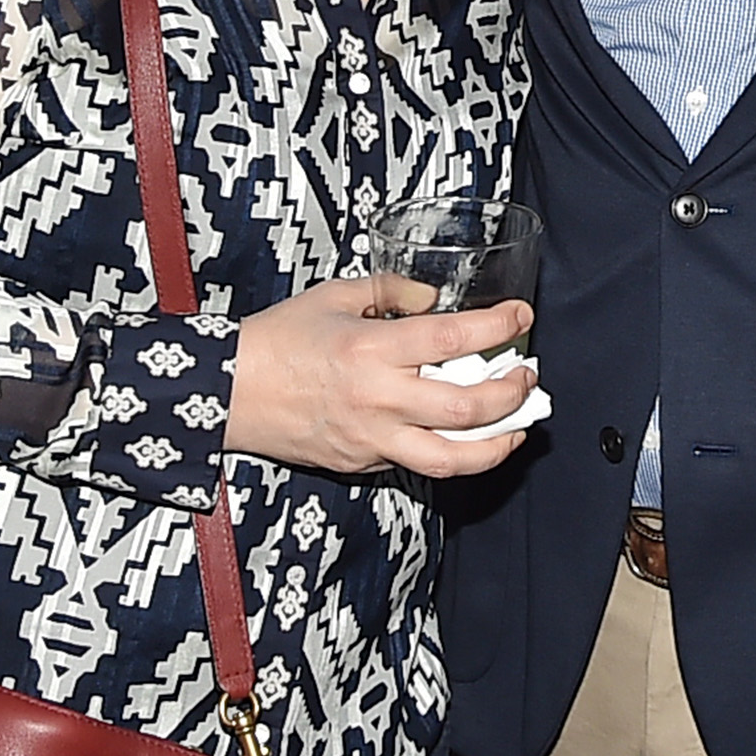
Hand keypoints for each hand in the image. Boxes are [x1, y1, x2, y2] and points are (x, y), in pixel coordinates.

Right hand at [225, 280, 537, 477]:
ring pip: (452, 458)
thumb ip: (391, 290)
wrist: (227, 390)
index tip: (520, 317)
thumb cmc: (278, 339)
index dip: (500, 327)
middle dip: (513, 393)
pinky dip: (450, 453)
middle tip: (527, 377)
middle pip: (468, 408)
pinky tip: (467, 438)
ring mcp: (372, 438)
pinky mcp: (362, 463)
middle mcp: (379, 398)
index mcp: (372, 347)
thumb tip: (434, 300)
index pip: (455, 338)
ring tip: (516, 427)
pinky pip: (417, 465)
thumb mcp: (335, 295)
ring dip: (497, 444)